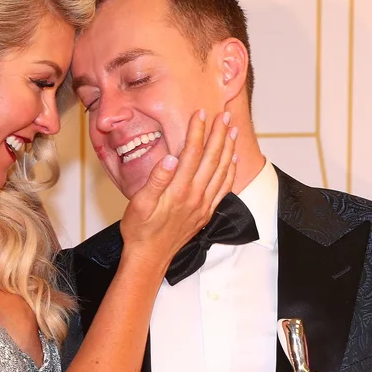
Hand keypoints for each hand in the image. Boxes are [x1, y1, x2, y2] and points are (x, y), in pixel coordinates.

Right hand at [120, 110, 236, 268]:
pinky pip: (223, 189)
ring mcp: (203, 205)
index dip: (197, 131)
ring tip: (232, 131)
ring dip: (228, 149)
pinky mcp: (206, 213)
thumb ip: (155, 180)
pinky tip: (232, 161)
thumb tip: (169, 159)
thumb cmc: (139, 230)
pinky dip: (230, 172)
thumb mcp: (139, 204)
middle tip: (223, 115)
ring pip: (222, 171)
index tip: (200, 114)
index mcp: (179, 190)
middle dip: (218, 134)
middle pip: (212, 158)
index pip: (192, 153)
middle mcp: (195, 196)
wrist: (150, 257)